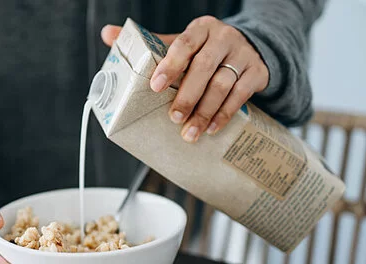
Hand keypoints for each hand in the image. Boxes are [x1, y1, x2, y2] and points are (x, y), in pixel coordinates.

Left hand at [101, 16, 268, 141]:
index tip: (155, 86)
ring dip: (205, 112)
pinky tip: (212, 128)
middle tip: (173, 117)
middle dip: (187, 96)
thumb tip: (108, 34)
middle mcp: (223, 38)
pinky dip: (225, 114)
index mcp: (201, 28)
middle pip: (203, 68)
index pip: (183, 44)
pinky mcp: (257, 72)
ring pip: (222, 85)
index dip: (170, 65)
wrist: (249, 48)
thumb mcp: (181, 42)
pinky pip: (241, 96)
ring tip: (189, 132)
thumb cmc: (205, 49)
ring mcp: (242, 55)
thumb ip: (149, 43)